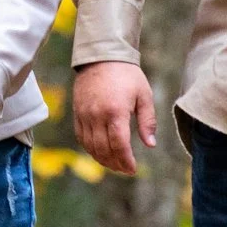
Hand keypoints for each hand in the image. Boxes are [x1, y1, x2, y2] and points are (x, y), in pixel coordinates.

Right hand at [72, 60, 156, 175]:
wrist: (101, 57)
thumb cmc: (127, 75)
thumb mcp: (144, 96)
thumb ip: (147, 121)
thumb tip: (150, 144)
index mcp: (116, 112)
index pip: (119, 145)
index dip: (126, 161)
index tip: (132, 169)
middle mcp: (97, 115)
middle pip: (103, 149)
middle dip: (115, 163)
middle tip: (125, 169)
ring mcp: (84, 114)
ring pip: (90, 146)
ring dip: (102, 159)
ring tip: (113, 163)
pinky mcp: (77, 112)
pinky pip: (81, 137)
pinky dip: (89, 148)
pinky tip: (99, 152)